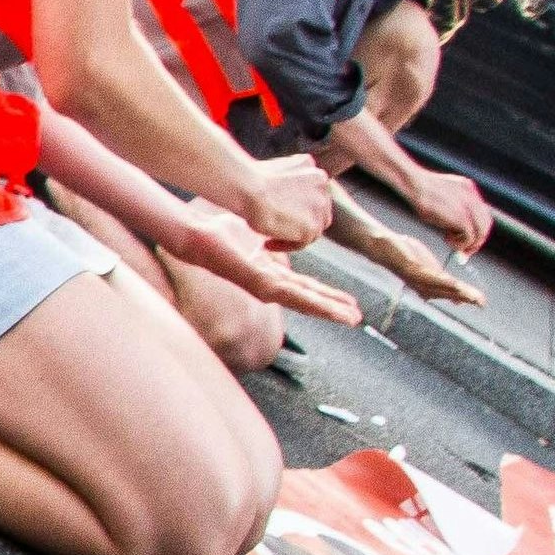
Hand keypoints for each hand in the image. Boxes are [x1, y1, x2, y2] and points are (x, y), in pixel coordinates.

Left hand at [162, 203, 366, 327]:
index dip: (326, 295)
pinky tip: (327, 308)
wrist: (198, 235)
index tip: (348, 302)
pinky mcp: (259, 283)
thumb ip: (269, 244)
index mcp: (271, 274)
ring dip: (327, 310)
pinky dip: (312, 303)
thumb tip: (274, 238)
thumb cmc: (222, 235)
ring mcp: (264, 286)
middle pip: (307, 298)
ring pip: (302, 301)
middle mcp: (269, 285)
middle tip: (357, 317)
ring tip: (351, 318)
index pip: (304, 288)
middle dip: (332, 307)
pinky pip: (290, 294)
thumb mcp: (254, 240)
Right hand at [230, 153, 337, 249]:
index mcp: (318, 175)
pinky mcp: (312, 227)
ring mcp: (320, 209)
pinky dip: (284, 246)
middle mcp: (324, 190)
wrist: (249, 189)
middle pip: (319, 217)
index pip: (316, 200)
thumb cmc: (252, 183)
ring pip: (313, 232)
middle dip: (299, 225)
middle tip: (276, 231)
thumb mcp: (280, 175)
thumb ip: (294, 185)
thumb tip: (294, 206)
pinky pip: (302, 243)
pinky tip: (266, 244)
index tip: (279, 216)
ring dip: (292, 237)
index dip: (298, 211)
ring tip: (268, 240)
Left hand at [396, 244, 485, 305]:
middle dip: (466, 297)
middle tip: (481, 302)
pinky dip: (442, 281)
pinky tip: (454, 283)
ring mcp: (416, 278)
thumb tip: (459, 297)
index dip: (467, 298)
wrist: (383, 246)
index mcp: (428, 286)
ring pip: (440, 287)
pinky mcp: (411, 268)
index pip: (451, 293)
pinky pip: (428, 276)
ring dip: (457, 292)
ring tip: (471, 295)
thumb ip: (443, 281)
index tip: (482, 303)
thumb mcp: (428, 269)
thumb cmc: (406, 255)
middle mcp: (422, 286)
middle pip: (448, 292)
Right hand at [403, 165, 493, 255]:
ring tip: (449, 242)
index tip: (466, 238)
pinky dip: (459, 244)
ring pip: (480, 233)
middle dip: (476, 240)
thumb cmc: (418, 190)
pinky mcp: (463, 218)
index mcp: (468, 188)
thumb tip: (451, 229)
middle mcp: (473, 197)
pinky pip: (470, 238)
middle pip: (485, 224)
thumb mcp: (439, 197)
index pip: (481, 212)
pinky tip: (446, 239)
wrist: (415, 184)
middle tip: (464, 250)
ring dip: (467, 243)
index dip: (475, 227)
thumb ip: (450, 209)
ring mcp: (470, 208)